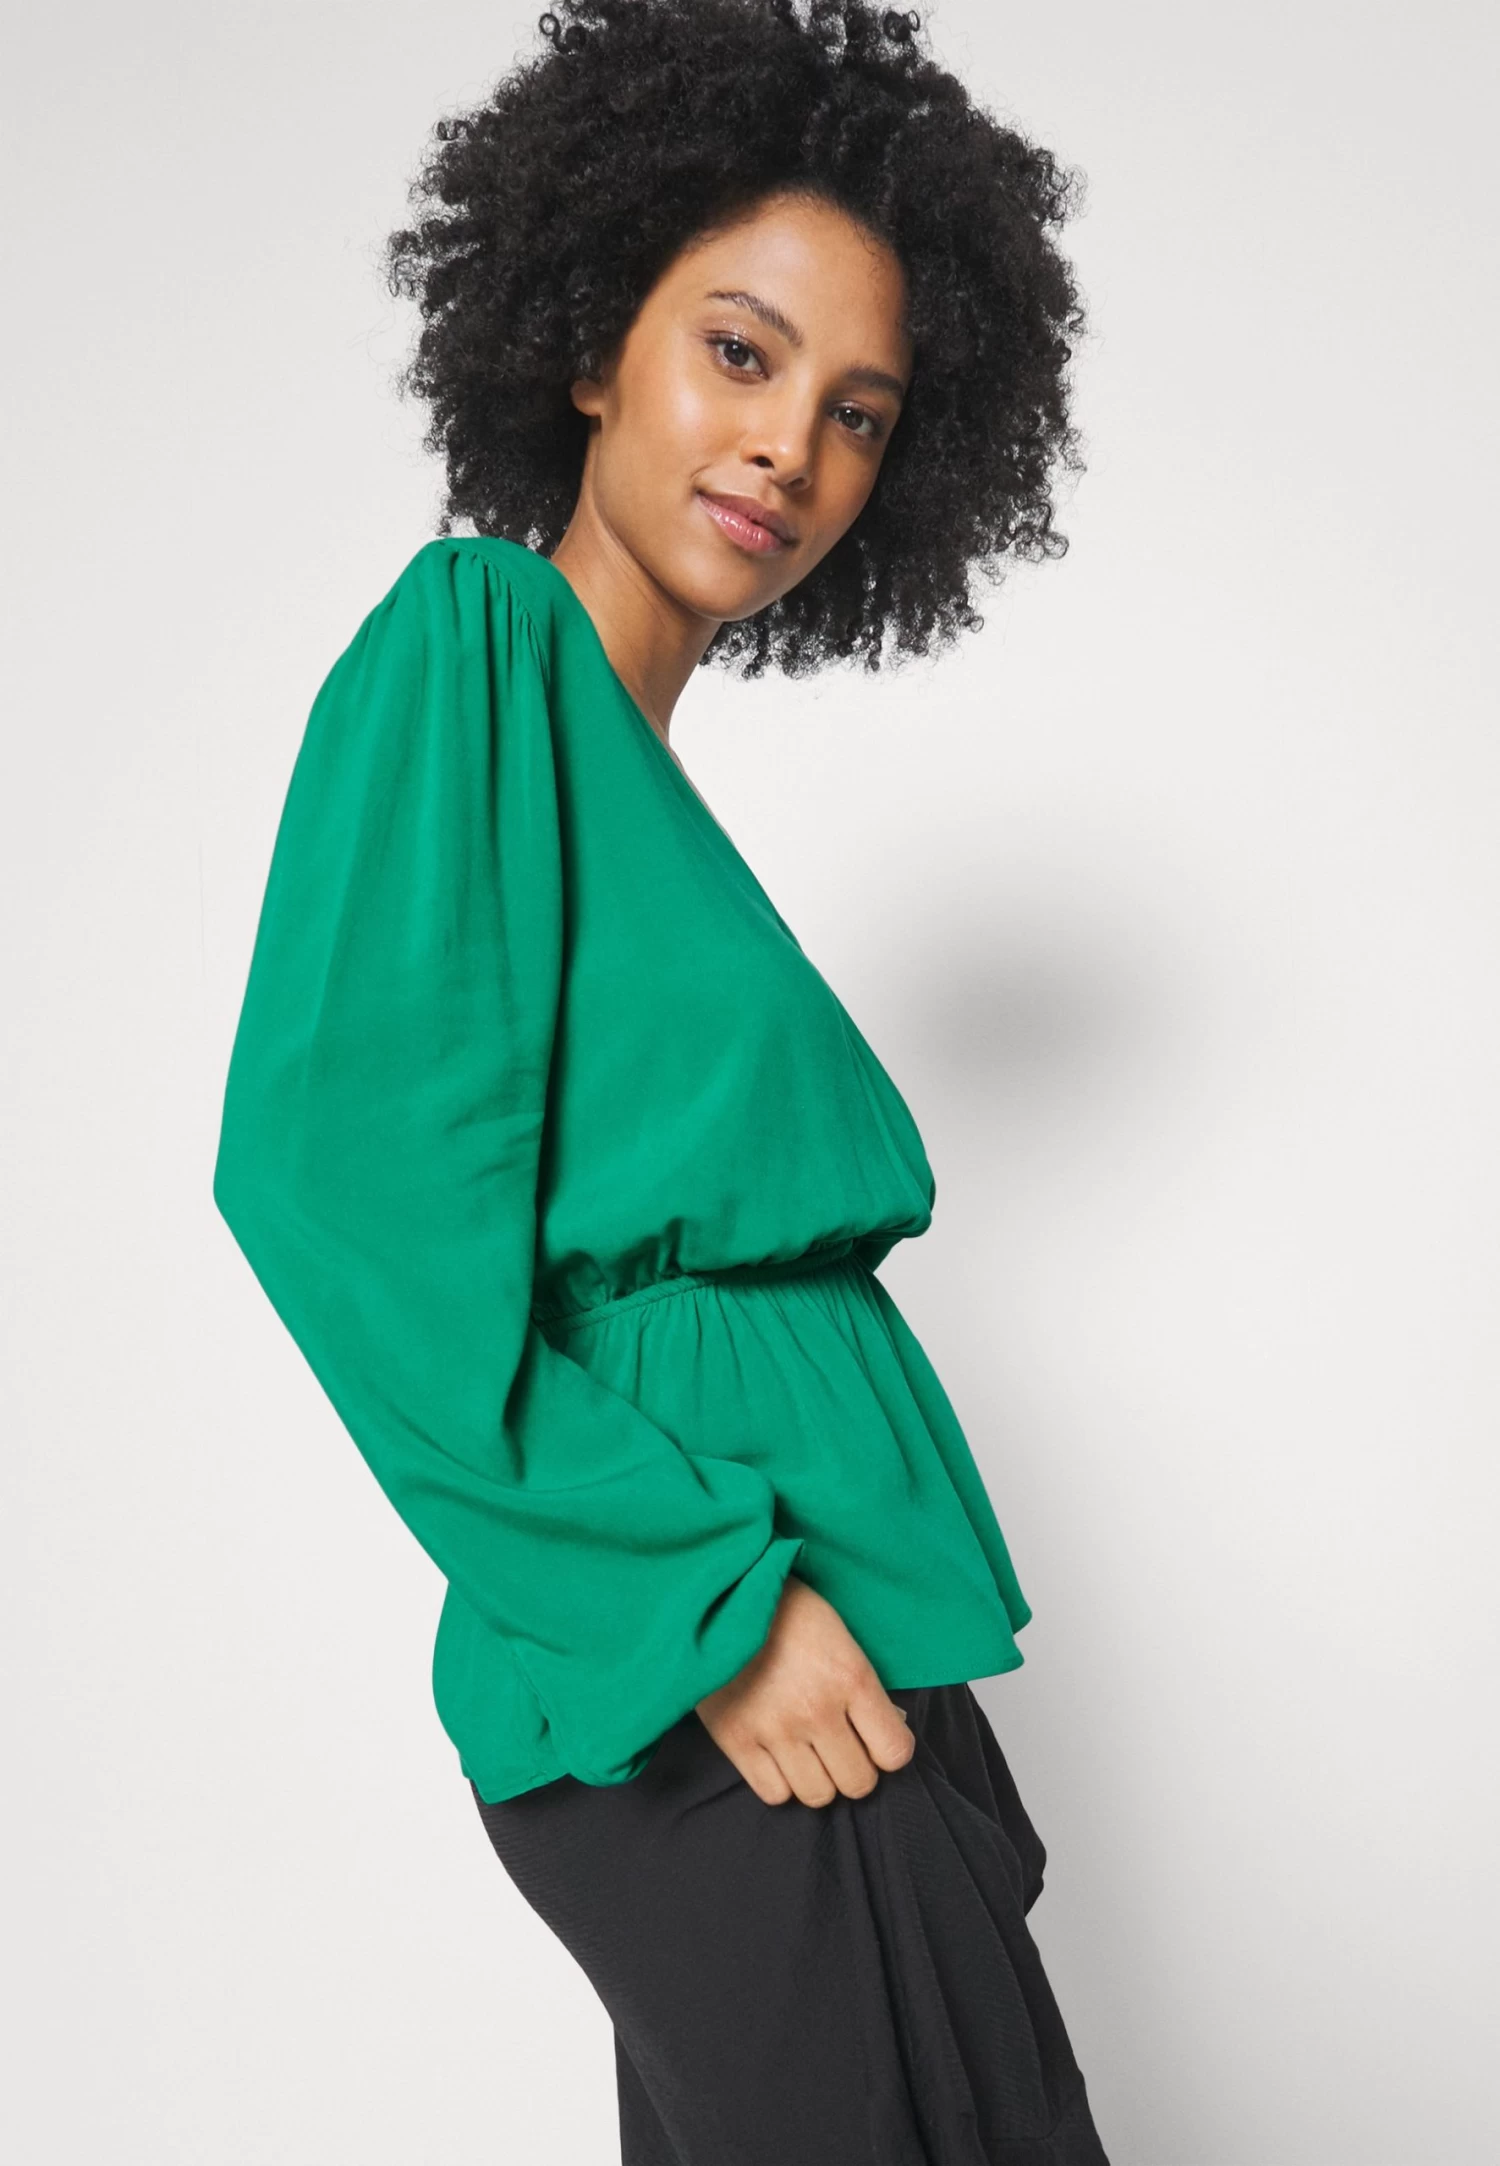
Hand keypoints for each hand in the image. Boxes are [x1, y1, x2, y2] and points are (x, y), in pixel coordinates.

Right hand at [694, 1574, 916, 1806]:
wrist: (720, 1594)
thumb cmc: (786, 1608)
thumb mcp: (839, 1634)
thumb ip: (861, 1685)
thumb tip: (881, 1728)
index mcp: (851, 1677)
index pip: (894, 1751)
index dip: (889, 1750)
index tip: (876, 1740)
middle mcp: (818, 1711)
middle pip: (858, 1783)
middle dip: (855, 1768)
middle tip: (840, 1747)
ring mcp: (776, 1729)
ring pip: (818, 1795)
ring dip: (817, 1778)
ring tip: (806, 1752)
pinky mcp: (736, 1739)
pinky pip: (773, 1794)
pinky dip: (779, 1781)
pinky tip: (776, 1754)